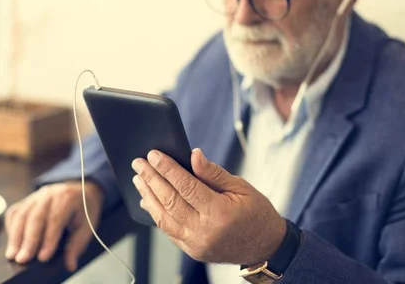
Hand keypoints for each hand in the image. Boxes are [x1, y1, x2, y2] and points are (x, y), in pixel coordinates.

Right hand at [4, 181, 102, 271]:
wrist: (79, 189)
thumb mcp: (87, 225)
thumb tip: (70, 265)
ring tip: (12, 255)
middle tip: (23, 259)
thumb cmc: (83, 210)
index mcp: (68, 198)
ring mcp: (35, 196)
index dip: (49, 238)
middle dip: (28, 240)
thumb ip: (77, 244)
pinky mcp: (26, 200)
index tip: (43, 257)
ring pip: (21, 214)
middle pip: (36, 216)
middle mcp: (49, 194)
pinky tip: (12, 242)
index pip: (56, 218)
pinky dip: (11, 228)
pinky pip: (15, 213)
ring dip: (15, 236)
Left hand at [131, 148, 285, 264]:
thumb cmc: (256, 213)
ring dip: (148, 196)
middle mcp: (204, 231)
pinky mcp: (192, 250)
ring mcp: (196, 244)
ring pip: (164, 218)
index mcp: (219, 213)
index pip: (186, 186)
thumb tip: (194, 155)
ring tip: (139, 179)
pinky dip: (156, 214)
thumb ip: (214, 173)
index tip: (154, 155)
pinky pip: (168, 230)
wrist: (265, 246)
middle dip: (151, 179)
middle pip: (170, 201)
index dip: (167, 168)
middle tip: (138, 163)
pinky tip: (148, 200)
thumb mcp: (241, 187)